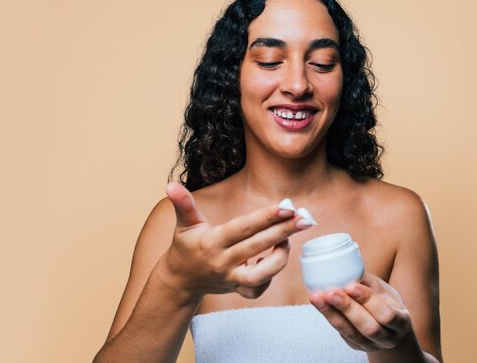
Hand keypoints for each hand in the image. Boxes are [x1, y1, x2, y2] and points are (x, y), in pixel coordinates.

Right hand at [161, 182, 310, 298]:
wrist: (179, 280)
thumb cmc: (186, 246)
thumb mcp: (184, 224)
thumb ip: (183, 204)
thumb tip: (170, 185)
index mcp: (212, 241)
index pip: (243, 228)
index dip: (266, 217)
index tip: (287, 207)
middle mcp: (223, 261)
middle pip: (258, 246)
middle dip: (284, 231)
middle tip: (306, 218)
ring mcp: (231, 278)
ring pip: (261, 275)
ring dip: (280, 257)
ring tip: (287, 239)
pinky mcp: (237, 290)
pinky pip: (258, 289)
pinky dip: (270, 277)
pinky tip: (275, 258)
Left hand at [309, 273, 412, 351]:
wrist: (390, 330)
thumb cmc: (386, 304)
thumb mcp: (385, 292)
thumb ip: (369, 282)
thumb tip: (347, 265)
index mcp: (401, 322)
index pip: (387, 315)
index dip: (368, 300)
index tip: (351, 285)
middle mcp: (388, 338)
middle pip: (368, 327)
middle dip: (347, 308)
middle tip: (330, 292)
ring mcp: (371, 345)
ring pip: (350, 333)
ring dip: (332, 314)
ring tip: (317, 298)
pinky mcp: (356, 346)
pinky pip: (341, 333)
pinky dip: (329, 317)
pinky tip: (319, 304)